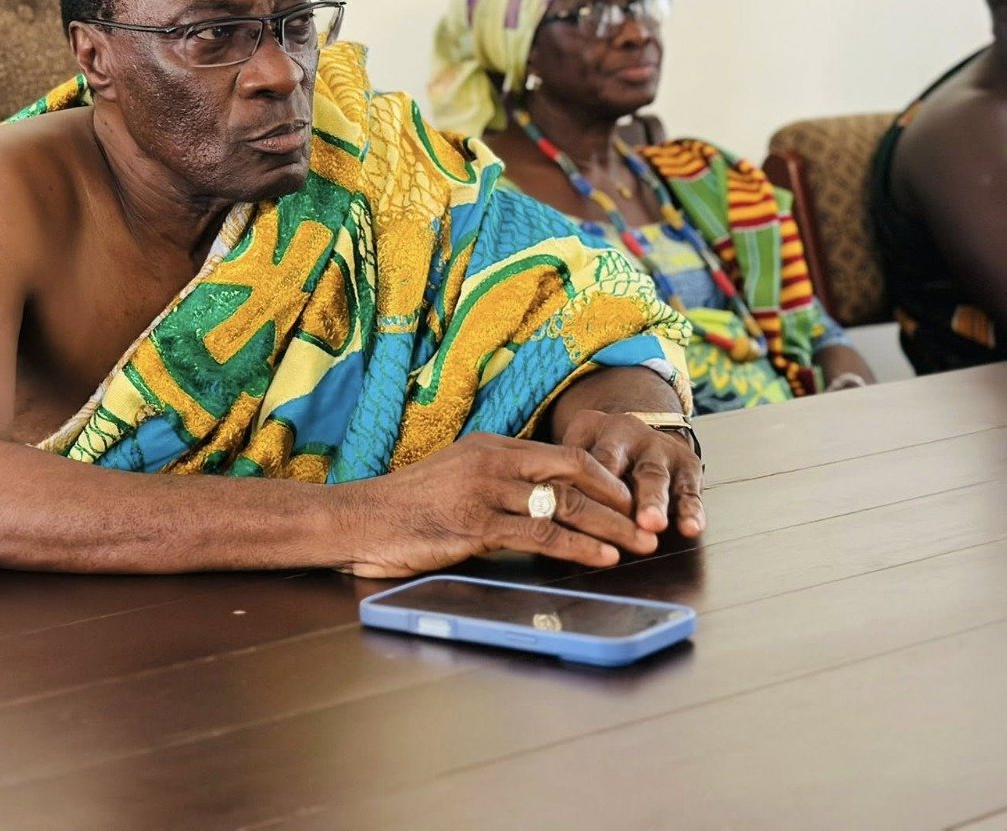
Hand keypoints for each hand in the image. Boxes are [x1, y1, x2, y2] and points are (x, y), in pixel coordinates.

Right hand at [336, 434, 659, 578]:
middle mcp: (492, 461)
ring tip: (640, 545)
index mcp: (489, 446)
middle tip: (649, 524)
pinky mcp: (474, 524)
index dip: (605, 477)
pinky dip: (576, 547)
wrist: (357, 520)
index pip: (563, 453)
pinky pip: (538, 535)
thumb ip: (494, 485)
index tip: (631, 499)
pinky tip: (600, 559)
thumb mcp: (453, 481)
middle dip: (619, 501)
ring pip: (563, 505)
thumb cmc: (403, 508)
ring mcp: (483, 491)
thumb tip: (537, 505)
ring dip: (609, 527)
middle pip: (573, 473)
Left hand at [556, 409, 704, 538]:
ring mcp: (663, 452)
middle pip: (627, 468)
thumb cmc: (598, 448)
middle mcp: (635, 438)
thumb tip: (536, 507)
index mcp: (602, 430)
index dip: (589, 484)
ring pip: (658, 478)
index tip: (581, 506)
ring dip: (657, 503)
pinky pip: (690, 490)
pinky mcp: (688, 467)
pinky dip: (692, 510)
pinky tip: (692, 528)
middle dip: (634, 495)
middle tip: (637, 520)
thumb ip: (565, 471)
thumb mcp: (579, 444)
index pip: (594, 459)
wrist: (638, 428)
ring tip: (655, 525)